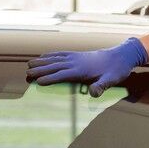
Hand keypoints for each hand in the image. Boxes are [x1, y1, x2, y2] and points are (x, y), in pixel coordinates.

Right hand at [26, 37, 148, 95]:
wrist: (121, 55)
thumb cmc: (116, 70)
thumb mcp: (112, 80)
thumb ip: (102, 86)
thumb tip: (93, 93)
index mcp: (82, 69)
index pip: (63, 74)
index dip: (50, 78)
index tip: (38, 82)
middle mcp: (76, 61)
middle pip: (55, 66)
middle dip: (40, 69)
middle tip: (27, 74)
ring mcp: (76, 56)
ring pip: (55, 59)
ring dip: (42, 61)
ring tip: (29, 64)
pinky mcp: (77, 54)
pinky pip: (60, 54)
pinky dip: (50, 55)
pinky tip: (43, 56)